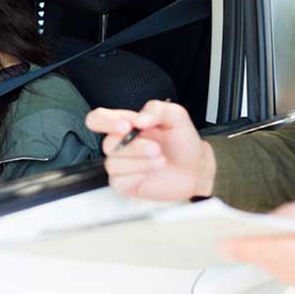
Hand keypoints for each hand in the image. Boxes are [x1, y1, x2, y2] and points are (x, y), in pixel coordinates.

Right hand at [86, 100, 214, 200]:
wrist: (196, 169)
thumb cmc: (183, 142)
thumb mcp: (176, 117)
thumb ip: (157, 110)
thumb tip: (138, 119)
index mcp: (127, 124)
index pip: (98, 119)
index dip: (105, 122)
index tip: (126, 126)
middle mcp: (121, 143)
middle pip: (107, 144)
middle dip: (134, 147)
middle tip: (155, 148)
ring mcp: (122, 164)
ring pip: (113, 163)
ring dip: (140, 162)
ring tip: (160, 160)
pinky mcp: (125, 183)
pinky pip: (119, 181)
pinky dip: (137, 176)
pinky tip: (150, 173)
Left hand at [219, 193, 294, 293]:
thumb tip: (270, 220)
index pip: (276, 250)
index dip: (248, 248)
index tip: (226, 245)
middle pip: (279, 267)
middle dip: (254, 256)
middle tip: (230, 247)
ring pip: (289, 280)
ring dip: (269, 266)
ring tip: (250, 253)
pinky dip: (289, 275)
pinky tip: (278, 263)